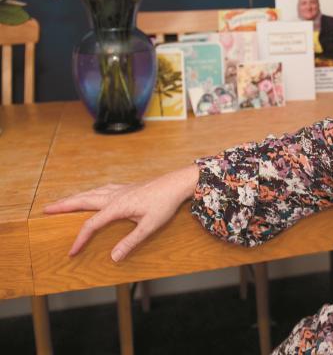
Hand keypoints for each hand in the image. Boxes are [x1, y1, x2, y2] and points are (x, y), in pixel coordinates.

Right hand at [43, 164, 199, 261]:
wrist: (177, 183)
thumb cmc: (165, 204)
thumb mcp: (149, 226)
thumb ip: (131, 242)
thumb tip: (113, 257)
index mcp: (117, 206)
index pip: (91, 224)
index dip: (80, 239)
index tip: (71, 252)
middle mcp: (115, 196)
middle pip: (83, 200)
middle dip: (64, 206)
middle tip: (46, 209)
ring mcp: (120, 189)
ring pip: (91, 192)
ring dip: (75, 197)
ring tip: (62, 202)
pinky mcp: (127, 187)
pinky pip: (102, 189)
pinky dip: (90, 192)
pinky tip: (92, 194)